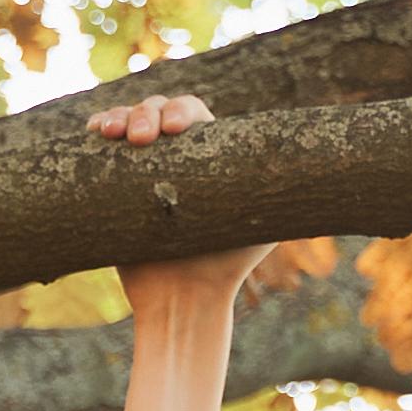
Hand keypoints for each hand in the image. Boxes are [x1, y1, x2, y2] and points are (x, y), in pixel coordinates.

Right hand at [93, 94, 265, 321]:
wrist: (181, 299)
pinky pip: (103, 147)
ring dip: (120, 117)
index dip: (182, 111)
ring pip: (129, 122)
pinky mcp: (113, 182)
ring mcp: (143, 168)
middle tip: (142, 139)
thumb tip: (316, 164)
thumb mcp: (263, 225)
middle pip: (158, 110)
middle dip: (146, 113)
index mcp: (209, 155)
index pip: (194, 115)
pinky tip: (95, 129)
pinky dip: (99, 128)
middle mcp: (176, 157)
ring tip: (111, 134)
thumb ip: (283, 192)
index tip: (176, 130)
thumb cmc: (227, 266)